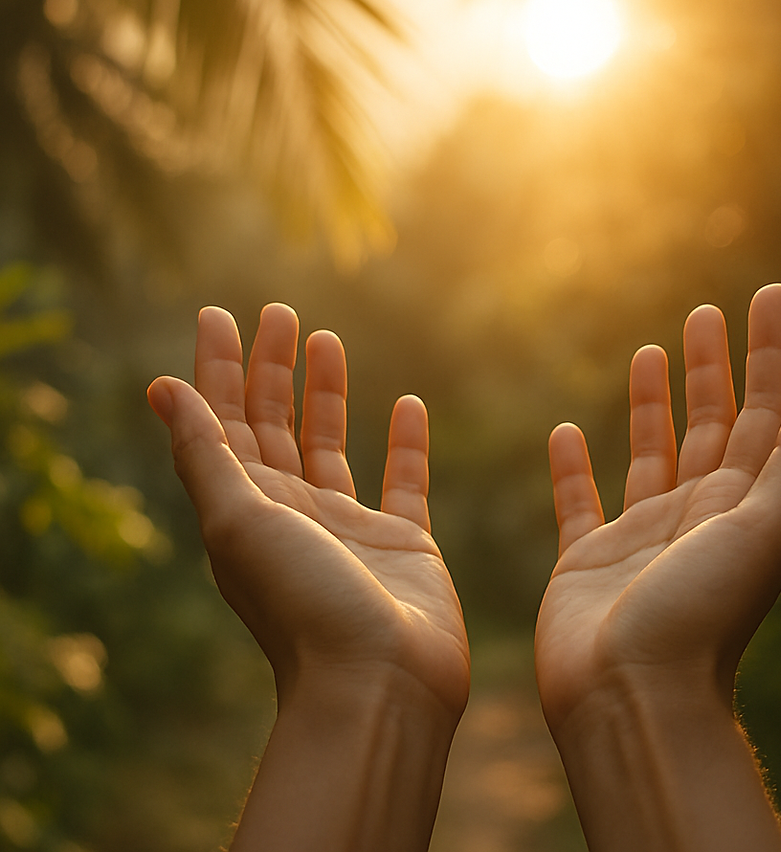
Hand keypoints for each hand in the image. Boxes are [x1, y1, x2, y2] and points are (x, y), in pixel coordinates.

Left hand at [147, 303, 468, 715]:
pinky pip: (404, 479)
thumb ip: (203, 453)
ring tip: (327, 339)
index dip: (217, 369)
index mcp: (246, 509)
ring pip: (332, 444)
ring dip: (327, 392)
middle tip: (279, 311)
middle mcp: (292, 514)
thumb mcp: (238, 521)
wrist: (379, 683)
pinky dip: (405, 442)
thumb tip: (160, 387)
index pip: (223, 423)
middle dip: (272, 367)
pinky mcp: (403, 542)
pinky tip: (408, 403)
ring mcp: (349, 528)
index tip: (218, 315)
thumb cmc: (303, 604)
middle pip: (275, 425)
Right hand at [535, 284, 780, 729]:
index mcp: (743, 505)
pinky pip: (580, 500)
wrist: (631, 695)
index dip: (770, 352)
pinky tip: (565, 430)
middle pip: (710, 424)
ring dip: (650, 403)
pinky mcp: (589, 558)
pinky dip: (573, 467)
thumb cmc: (700, 615)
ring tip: (646, 352)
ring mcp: (642, 536)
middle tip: (703, 312)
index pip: (764, 411)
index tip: (768, 295)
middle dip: (710, 366)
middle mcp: (697, 515)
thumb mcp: (764, 529)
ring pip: (650, 452)